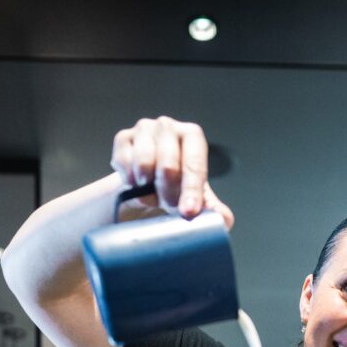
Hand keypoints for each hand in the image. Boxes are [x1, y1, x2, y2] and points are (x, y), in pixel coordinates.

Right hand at [110, 115, 233, 228]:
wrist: (144, 187)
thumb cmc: (174, 188)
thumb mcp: (195, 199)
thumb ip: (211, 209)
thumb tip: (223, 219)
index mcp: (192, 137)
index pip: (194, 163)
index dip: (192, 191)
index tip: (188, 212)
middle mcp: (169, 127)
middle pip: (168, 165)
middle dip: (168, 193)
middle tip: (167, 204)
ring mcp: (144, 129)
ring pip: (143, 164)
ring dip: (146, 187)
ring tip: (150, 191)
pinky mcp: (123, 137)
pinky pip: (124, 162)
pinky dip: (129, 180)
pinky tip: (135, 183)